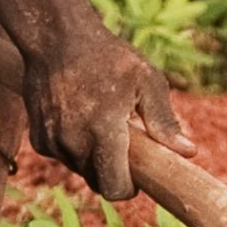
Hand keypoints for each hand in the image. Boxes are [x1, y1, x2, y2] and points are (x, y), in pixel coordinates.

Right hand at [18, 16, 190, 202]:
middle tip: (123, 144)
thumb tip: (187, 152)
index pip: (115, 189)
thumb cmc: (107, 57)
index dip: (129, 188)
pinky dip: (73, 147)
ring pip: (79, 169)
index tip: (137, 175)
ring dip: (92, 158)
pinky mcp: (38, 138)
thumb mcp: (146, 81)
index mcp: (103, 132)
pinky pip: (62, 156)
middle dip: (113, 171)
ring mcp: (51, 142)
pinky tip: (78, 119)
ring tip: (100, 123)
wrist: (55, 38)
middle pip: (97, 182)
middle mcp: (73, 143)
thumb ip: (164, 121)